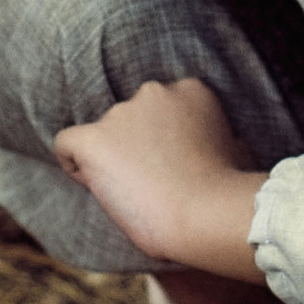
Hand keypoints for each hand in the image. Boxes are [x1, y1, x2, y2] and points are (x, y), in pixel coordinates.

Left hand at [51, 74, 269, 280]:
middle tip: (152, 184)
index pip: (157, 108)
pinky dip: (75, 166)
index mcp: (189, 89)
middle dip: (134, 147)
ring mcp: (121, 114)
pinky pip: (66, 145)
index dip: (158, 140)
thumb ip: (214, 137)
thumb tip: (230, 144)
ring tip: (134, 196)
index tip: (171, 167)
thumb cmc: (226, 192)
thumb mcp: (236, 151)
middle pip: (127, 119)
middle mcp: (153, 92)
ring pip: (101, 136)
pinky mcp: (94, 140)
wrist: (206, 213)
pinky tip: (96, 187)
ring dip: (110, 161)